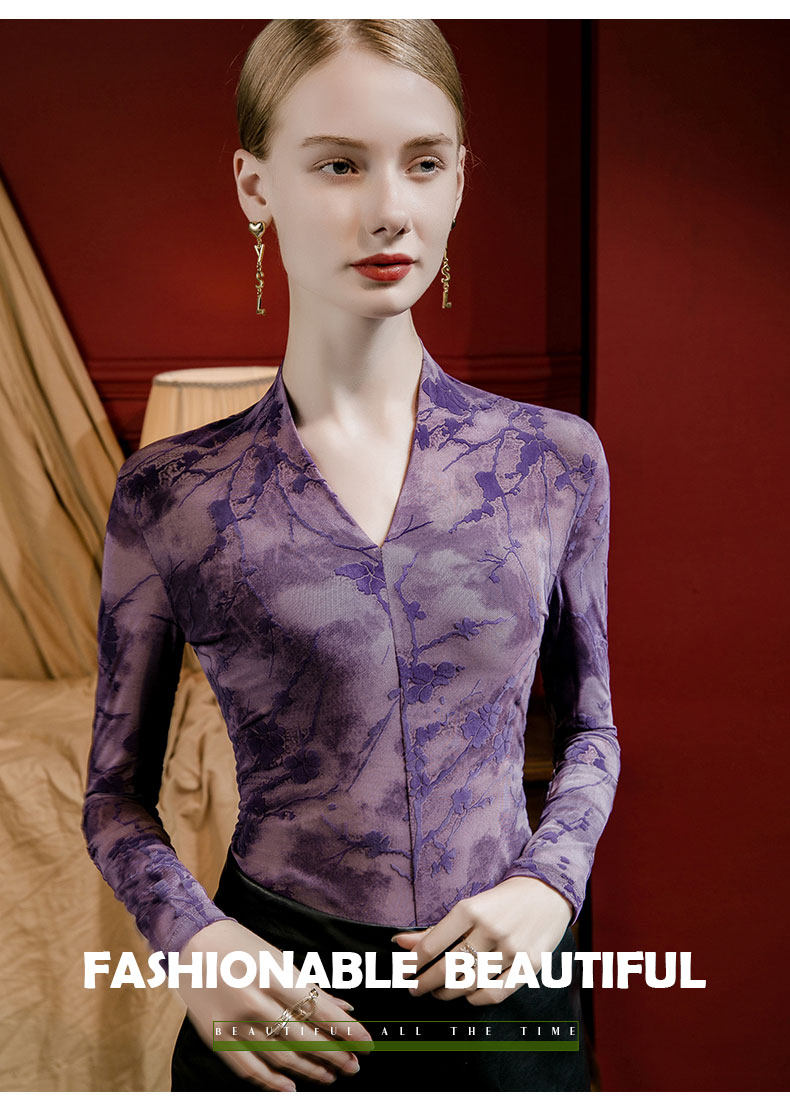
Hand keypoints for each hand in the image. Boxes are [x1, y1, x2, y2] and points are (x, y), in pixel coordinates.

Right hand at [178, 918, 372, 1090]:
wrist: (192, 943)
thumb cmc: (240, 945)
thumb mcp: (278, 957)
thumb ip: (310, 985)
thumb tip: (345, 1008)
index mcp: (272, 973)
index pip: (319, 1009)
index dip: (346, 1030)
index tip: (367, 1044)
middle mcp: (253, 999)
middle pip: (303, 1038)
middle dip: (334, 1055)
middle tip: (354, 1065)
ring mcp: (233, 1021)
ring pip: (280, 1057)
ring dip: (310, 1070)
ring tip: (331, 1075)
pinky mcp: (216, 1038)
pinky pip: (249, 1068)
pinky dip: (273, 1082)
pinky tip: (293, 1087)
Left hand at [392, 876, 572, 1005]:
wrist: (548, 892)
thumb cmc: (503, 899)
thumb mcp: (469, 906)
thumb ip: (436, 928)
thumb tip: (399, 943)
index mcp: (471, 908)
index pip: (432, 945)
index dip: (413, 964)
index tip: (404, 973)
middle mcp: (490, 928)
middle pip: (448, 967)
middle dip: (425, 983)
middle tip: (415, 989)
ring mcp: (510, 948)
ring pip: (469, 983)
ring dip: (447, 993)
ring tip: (438, 992)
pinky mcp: (528, 964)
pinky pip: (496, 993)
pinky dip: (476, 999)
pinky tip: (467, 996)